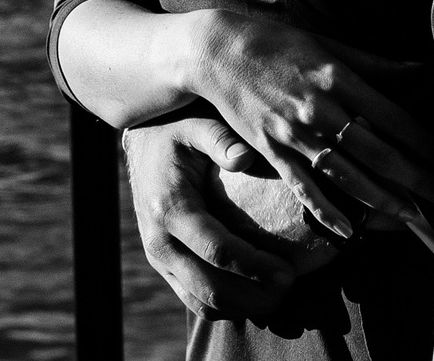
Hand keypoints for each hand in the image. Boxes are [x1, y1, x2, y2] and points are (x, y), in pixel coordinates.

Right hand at [125, 116, 297, 319]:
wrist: (142, 148)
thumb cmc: (177, 134)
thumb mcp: (198, 126)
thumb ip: (221, 140)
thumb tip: (245, 158)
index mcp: (170, 209)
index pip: (217, 251)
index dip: (255, 267)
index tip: (288, 272)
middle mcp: (160, 242)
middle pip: (211, 288)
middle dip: (255, 295)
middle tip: (290, 285)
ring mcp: (160, 260)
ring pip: (204, 303)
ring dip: (244, 307)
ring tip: (278, 294)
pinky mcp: (165, 268)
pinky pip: (196, 302)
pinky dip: (227, 307)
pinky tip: (255, 293)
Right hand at [179, 11, 433, 241]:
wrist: (215, 51)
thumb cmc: (277, 43)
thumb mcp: (328, 44)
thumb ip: (375, 64)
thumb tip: (420, 70)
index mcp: (337, 78)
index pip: (391, 116)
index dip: (422, 140)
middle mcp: (318, 109)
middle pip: (375, 151)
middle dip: (413, 176)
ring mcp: (294, 133)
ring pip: (346, 173)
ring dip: (381, 198)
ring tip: (411, 216)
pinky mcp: (272, 150)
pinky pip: (304, 186)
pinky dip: (326, 209)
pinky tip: (349, 229)